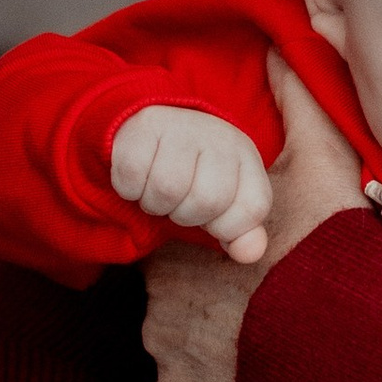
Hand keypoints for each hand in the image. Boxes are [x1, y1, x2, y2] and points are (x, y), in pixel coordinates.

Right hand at [109, 106, 273, 256]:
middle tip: (178, 201)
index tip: (212, 218)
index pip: (252, 208)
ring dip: (155, 204)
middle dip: (186, 215)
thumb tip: (249, 254)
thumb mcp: (226, 204)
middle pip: (206, 201)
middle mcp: (218, 138)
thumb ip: (241, 233)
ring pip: (166, 190)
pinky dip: (129, 190)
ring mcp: (182, 128)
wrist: (160, 129)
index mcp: (247, 158)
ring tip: (157, 189)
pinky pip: (132, 179)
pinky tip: (138, 177)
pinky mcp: (144, 127)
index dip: (227, 227)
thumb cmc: (196, 176)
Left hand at [139, 55, 368, 381]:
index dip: (207, 246)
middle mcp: (157, 300)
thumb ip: (298, 102)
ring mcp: (167, 357)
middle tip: (260, 305)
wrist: (357, 352)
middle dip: (205, 299)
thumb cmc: (333, 254)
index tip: (245, 257)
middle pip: (170, 296)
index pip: (173, 240)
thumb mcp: (322, 163)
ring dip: (208, 347)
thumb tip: (282, 44)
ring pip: (174, 347)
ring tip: (264, 347)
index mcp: (181, 240)